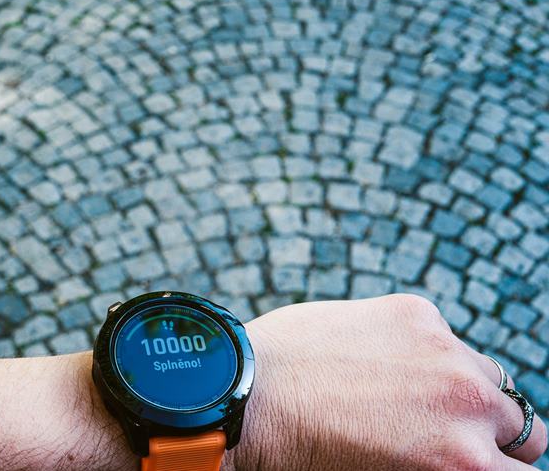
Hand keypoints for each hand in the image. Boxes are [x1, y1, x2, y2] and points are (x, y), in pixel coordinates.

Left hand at [228, 294, 546, 469]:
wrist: (247, 395)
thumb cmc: (303, 456)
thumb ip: (443, 469)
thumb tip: (465, 459)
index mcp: (463, 465)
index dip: (501, 469)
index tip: (481, 464)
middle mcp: (467, 404)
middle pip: (522, 427)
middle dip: (491, 435)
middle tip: (444, 435)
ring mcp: (444, 350)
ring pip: (489, 376)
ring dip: (464, 389)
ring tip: (408, 396)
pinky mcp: (415, 312)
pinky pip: (442, 338)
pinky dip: (423, 351)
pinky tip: (374, 360)